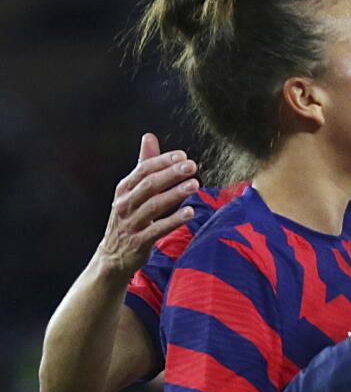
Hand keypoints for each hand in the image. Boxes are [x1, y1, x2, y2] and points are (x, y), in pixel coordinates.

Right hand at [97, 134, 197, 277]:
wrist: (114, 255)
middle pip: (149, 185)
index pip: (143, 170)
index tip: (183, 156)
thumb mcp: (133, 190)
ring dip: (175, 194)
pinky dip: (174, 220)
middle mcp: (125, 204)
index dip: (163, 161)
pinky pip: (157, 229)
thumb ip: (144, 164)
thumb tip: (149, 136)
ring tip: (195, 185)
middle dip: (171, 174)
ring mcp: (131, 223)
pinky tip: (190, 212)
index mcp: (124, 189)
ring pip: (153, 206)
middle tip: (192, 166)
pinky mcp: (139, 241)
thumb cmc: (129, 217)